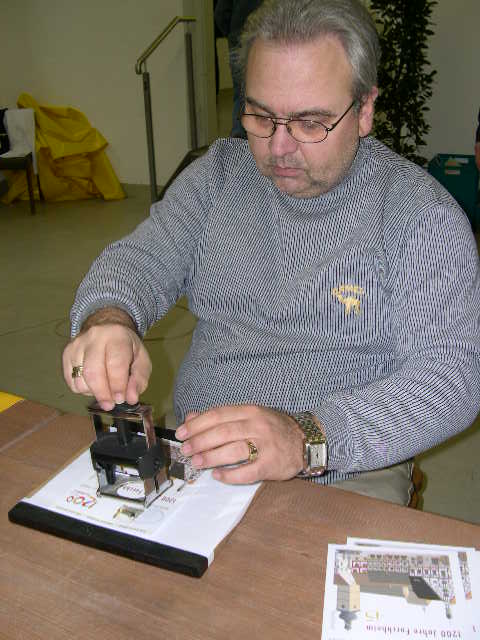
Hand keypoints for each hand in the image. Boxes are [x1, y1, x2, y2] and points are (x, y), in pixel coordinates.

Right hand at [62, 323, 151, 410]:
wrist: (106, 326)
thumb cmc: (126, 346)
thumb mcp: (141, 359)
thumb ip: (139, 379)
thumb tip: (131, 398)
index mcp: (117, 336)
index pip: (115, 364)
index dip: (117, 385)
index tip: (120, 399)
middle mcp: (94, 338)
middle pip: (93, 372)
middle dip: (102, 394)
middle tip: (110, 405)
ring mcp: (76, 345)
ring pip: (79, 379)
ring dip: (92, 392)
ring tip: (104, 390)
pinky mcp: (66, 354)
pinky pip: (71, 381)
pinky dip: (82, 389)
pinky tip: (93, 384)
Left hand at [175, 405, 304, 483]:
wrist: (305, 440)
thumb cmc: (272, 428)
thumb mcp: (249, 415)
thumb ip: (221, 416)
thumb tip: (191, 418)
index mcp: (250, 411)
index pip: (218, 414)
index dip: (197, 424)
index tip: (182, 433)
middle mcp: (258, 425)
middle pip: (223, 431)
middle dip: (201, 441)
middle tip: (186, 449)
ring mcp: (266, 445)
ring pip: (234, 450)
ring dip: (211, 457)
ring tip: (196, 462)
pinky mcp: (271, 464)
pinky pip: (248, 471)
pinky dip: (230, 475)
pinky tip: (218, 476)